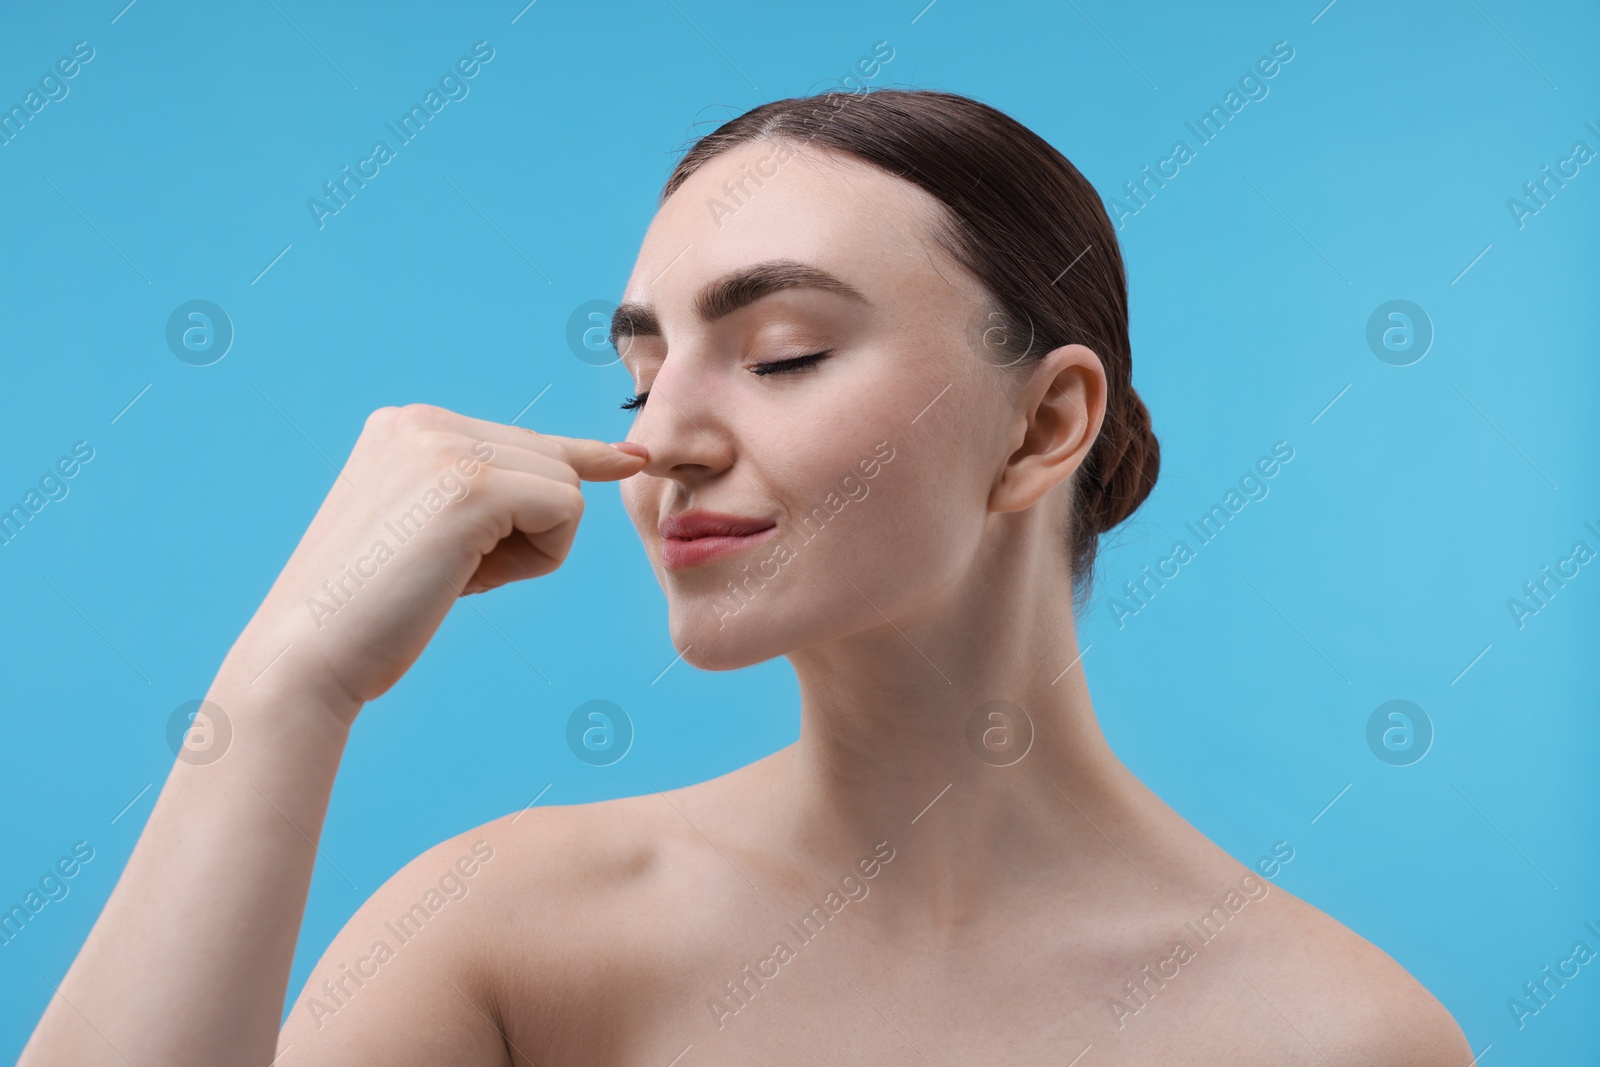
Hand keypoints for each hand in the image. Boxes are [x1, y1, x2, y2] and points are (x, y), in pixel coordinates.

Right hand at [229, 403, 646, 716]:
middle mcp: (423, 419)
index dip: (578, 458)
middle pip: (551, 460)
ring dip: (535, 547)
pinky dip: (542, 557)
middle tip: (450, 573)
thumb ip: (490, 496)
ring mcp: (445, 445)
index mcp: (406, 425)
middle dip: (529, 530)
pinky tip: (471, 577)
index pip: (521, 439)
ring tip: (452, 576)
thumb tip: (578, 475)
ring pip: (565, 485)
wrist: (307, 657)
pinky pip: (567, 509)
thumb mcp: (436, 536)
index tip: (629, 458)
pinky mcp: (471, 484)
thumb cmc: (376, 616)